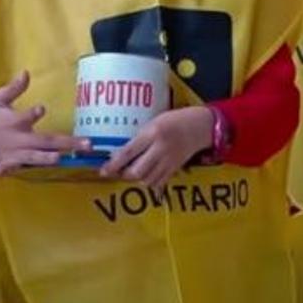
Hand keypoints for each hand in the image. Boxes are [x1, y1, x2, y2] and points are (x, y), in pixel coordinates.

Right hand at [0, 71, 89, 174]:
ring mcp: (11, 153)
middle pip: (43, 141)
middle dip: (66, 143)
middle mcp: (17, 138)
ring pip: (32, 158)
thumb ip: (14, 89)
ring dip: (45, 159)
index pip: (26, 117)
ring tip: (59, 158)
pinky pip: (10, 169)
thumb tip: (26, 72)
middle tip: (87, 145)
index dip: (32, 114)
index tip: (41, 109)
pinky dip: (7, 170)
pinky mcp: (5, 164)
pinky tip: (6, 172)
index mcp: (15, 121)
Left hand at [98, 106, 212, 189]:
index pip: (128, 152)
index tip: (103, 170)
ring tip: (130, 172)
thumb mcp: (153, 122)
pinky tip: (145, 176)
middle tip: (117, 171)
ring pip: (147, 180)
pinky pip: (159, 182)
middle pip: (137, 171)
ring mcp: (169, 161)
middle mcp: (160, 149)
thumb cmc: (174, 120)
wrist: (200, 126)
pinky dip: (149, 182)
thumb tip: (120, 152)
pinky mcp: (175, 169)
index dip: (114, 164)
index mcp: (153, 133)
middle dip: (124, 175)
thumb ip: (139, 137)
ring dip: (136, 179)